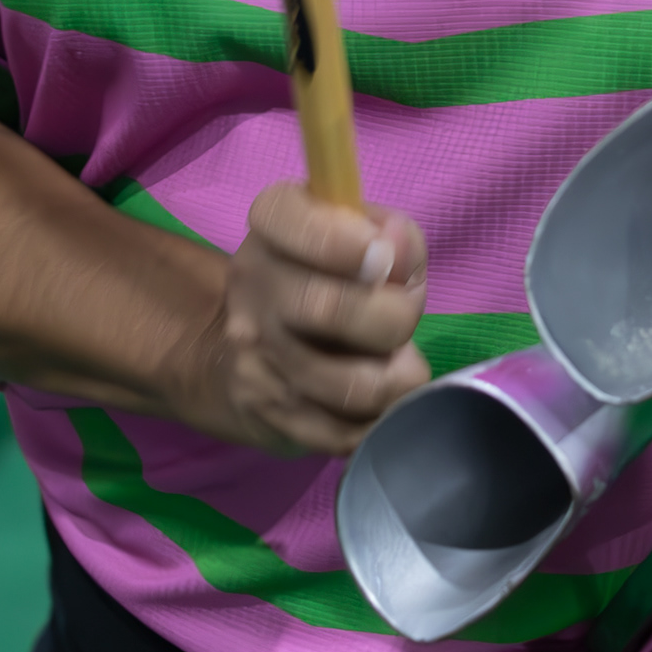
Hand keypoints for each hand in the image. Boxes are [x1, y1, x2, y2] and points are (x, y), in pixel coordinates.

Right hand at [185, 181, 429, 456]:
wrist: (246, 357)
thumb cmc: (325, 280)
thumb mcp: (358, 239)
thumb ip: (394, 237)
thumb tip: (400, 250)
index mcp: (270, 228)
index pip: (288, 219)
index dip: (343, 241)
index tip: (380, 256)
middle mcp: (251, 289)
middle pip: (328, 309)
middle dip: (393, 318)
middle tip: (405, 318)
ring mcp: (258, 359)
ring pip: (350, 385)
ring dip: (397, 378)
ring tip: (399, 366)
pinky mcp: (273, 418)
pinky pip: (348, 432)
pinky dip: (381, 418)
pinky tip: (381, 399)